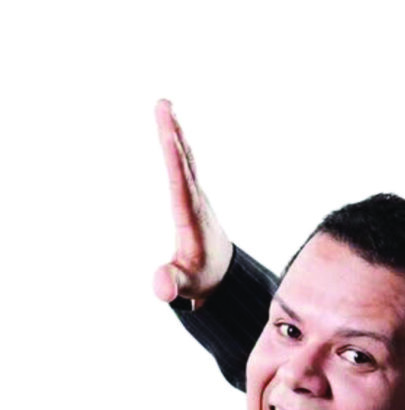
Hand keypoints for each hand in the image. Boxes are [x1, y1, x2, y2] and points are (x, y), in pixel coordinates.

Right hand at [153, 99, 232, 303]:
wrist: (223, 275)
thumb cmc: (202, 279)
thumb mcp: (186, 284)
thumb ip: (172, 284)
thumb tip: (162, 290)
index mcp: (191, 219)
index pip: (181, 184)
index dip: (174, 159)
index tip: (168, 134)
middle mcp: (196, 202)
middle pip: (184, 163)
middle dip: (173, 134)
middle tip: (163, 105)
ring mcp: (196, 196)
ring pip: (186, 158)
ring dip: (175, 131)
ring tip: (164, 105)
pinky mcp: (193, 195)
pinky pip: (184, 163)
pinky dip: (177, 143)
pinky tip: (171, 125)